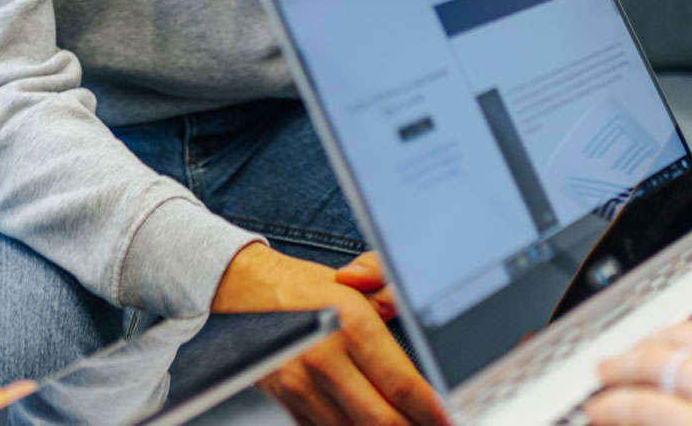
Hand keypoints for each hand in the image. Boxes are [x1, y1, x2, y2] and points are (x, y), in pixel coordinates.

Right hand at [213, 242, 445, 425]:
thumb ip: (391, 288)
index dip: (432, 411)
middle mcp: (325, 360)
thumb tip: (411, 304)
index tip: (449, 420)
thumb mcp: (354, 280)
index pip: (402, 384)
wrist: (243, 292)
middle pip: (383, 420)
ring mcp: (302, 387)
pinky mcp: (288, 403)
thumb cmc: (303, 288)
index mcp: (350, 325)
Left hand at [587, 317, 691, 425]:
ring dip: (620, 372)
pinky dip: (615, 407)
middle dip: (643, 346)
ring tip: (602, 379)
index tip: (670, 344)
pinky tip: (600, 411)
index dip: (681, 338)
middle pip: (675, 340)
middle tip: (621, 356)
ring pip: (652, 368)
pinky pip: (645, 409)